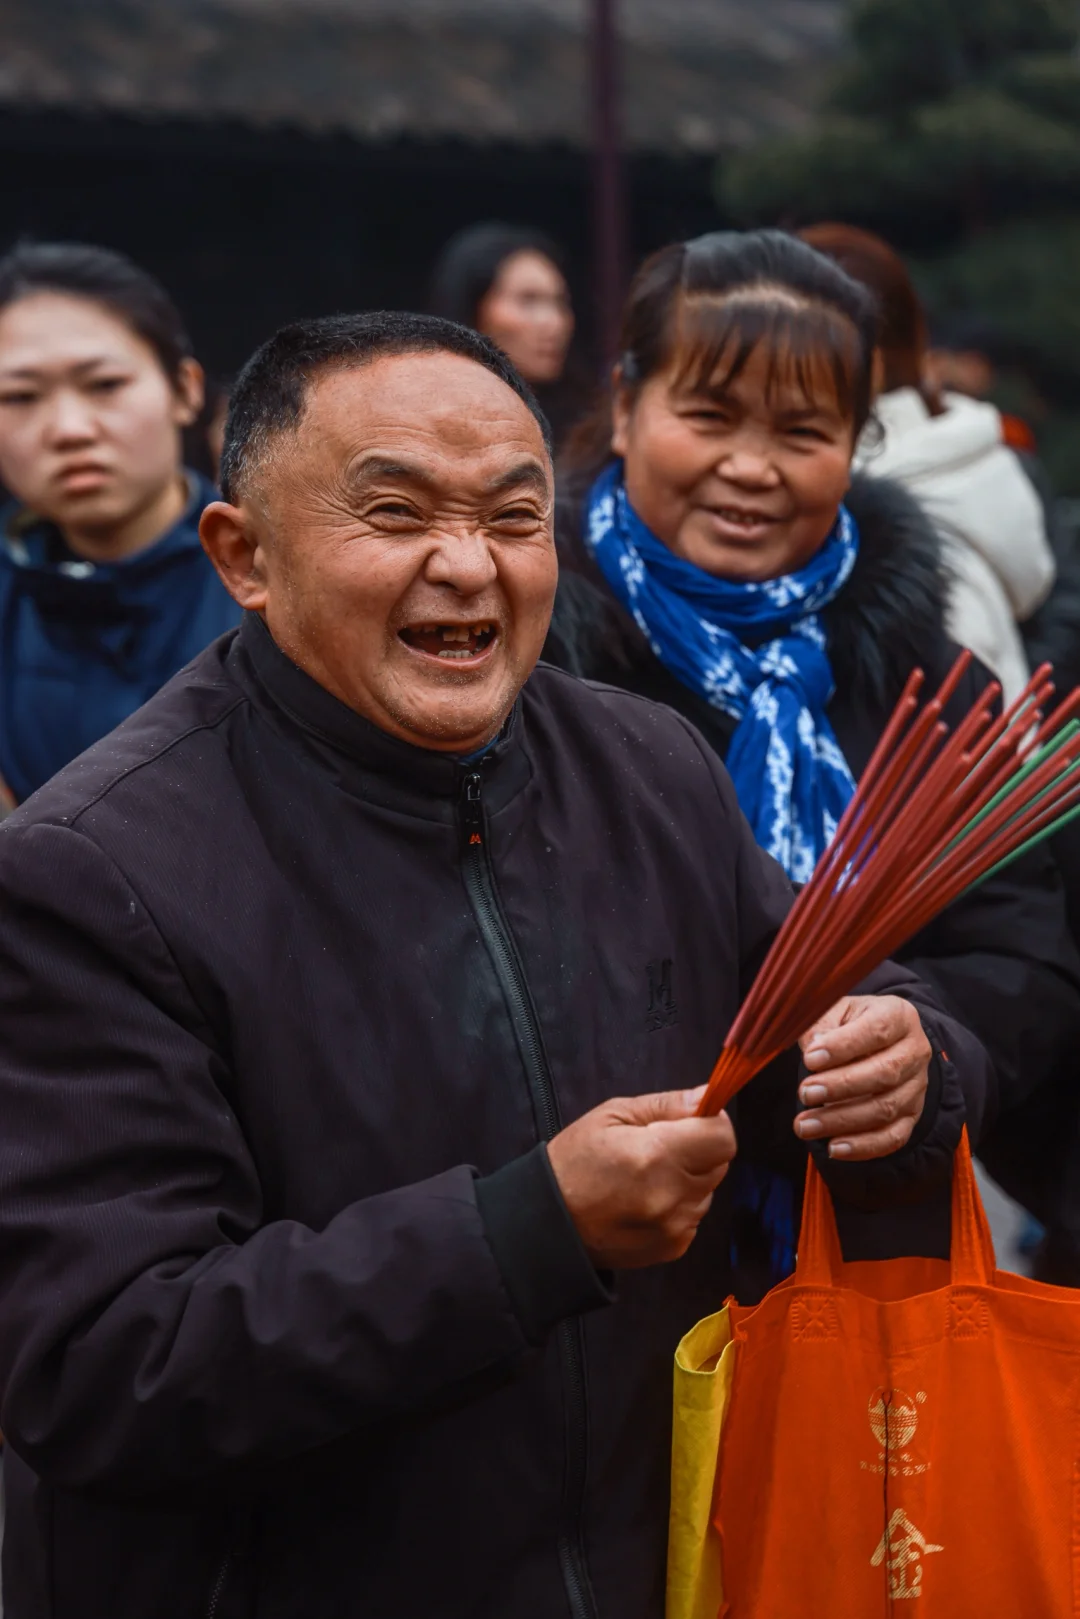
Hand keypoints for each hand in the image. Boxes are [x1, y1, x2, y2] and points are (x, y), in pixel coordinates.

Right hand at [548, 1088, 736, 1268]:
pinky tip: (646, 1201)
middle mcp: (672, 1195)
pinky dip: (680, 1205)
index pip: (723, 1138)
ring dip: (689, 1179)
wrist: (549, 1223)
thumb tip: (707, 1097)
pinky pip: (694, 1216)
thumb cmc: (575, 1161)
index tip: (693, 1119)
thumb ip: (666, 1105)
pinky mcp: (673, 1248)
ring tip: (648, 1177)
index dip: (712, 1123)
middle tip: (662, 1146)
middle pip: (719, 1163)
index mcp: (657, 1155)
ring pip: (707, 1191)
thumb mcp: (612, 1114)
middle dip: (699, 1149)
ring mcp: (675, 1227)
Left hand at [794, 995, 930, 1160]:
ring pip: (886, 1109)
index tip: (809, 1059)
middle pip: (885, 1073)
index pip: (876, 1031)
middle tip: (804, 1093)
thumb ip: (822, 1024)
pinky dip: (863, 1147)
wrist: (879, 1041)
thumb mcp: (835, 1009)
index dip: (843, 1046)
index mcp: (899, 1016)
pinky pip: (893, 1137)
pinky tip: (833, 1148)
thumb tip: (812, 1047)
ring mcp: (917, 1087)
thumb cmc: (850, 1023)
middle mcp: (915, 1051)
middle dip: (841, 1086)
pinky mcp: (912, 1115)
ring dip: (842, 1120)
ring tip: (804, 1125)